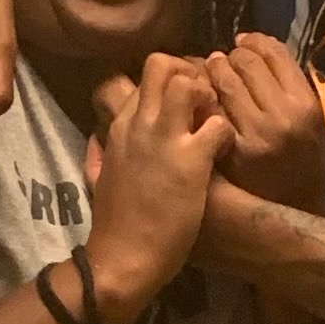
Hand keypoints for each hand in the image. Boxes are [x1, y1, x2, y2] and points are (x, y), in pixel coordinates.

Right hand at [83, 58, 232, 323]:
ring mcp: (164, 140)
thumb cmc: (113, 226)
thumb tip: (96, 140)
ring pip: (188, 82)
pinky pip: (218, 125)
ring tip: (213, 122)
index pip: (139, 77)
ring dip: (209, 96)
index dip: (166, 81)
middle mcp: (140, 125)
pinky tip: (225, 153)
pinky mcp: (191, 162)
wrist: (123, 259)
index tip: (180, 102)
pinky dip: (228, 134)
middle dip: (188, 72)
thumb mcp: (97, 180)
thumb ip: (98, 155)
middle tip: (202, 101)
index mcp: (118, 128)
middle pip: (161, 64)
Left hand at [206, 33, 324, 213]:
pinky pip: (210, 111)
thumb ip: (284, 80)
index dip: (253, 42)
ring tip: (210, 77)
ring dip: (212, 73)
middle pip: (245, 63)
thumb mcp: (305, 116)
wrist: (294, 208)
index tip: (242, 44)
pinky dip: (204, 100)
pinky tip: (203, 103)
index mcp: (305, 103)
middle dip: (229, 57)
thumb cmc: (299, 158)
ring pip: (224, 82)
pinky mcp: (231, 153)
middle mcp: (282, 117)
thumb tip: (249, 42)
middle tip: (221, 62)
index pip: (272, 52)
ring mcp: (255, 135)